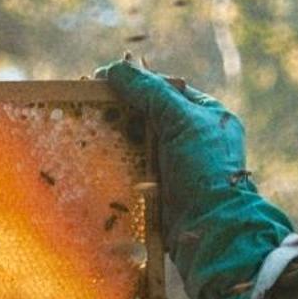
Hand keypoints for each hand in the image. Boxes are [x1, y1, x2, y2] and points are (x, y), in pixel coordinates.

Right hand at [99, 59, 293, 298]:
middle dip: (120, 109)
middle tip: (89, 104)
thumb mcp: (181, 121)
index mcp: (206, 114)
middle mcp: (191, 137)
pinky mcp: (159, 188)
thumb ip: (150, 93)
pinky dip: (116, 160)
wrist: (211, 229)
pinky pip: (133, 166)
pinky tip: (95, 155)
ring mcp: (175, 163)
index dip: (135, 83)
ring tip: (86, 127)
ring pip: (137, 140)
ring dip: (114, 135)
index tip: (103, 80)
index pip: (165, 88)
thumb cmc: (205, 170)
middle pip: (147, 113)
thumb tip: (115, 69)